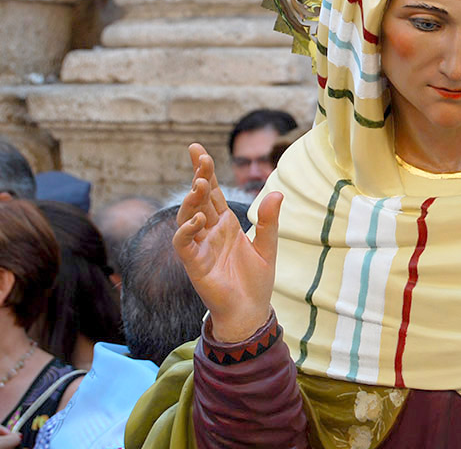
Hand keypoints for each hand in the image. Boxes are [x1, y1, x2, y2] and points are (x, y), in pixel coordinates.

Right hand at [173, 143, 282, 342]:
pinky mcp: (195, 264)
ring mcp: (200, 247)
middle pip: (199, 198)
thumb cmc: (256, 281)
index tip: (196, 148)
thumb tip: (276, 192)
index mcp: (226, 224)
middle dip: (198, 176)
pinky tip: (199, 220)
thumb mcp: (267, 246)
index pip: (213, 192)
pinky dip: (187, 230)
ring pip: (187, 217)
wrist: (251, 312)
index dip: (204, 171)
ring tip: (200, 185)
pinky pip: (184, 244)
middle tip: (199, 156)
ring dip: (192, 200)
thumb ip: (269, 221)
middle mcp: (210, 231)